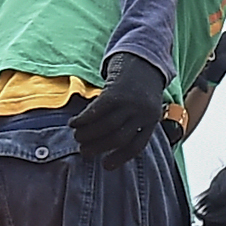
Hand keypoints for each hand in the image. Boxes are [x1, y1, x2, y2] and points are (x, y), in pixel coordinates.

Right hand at [70, 51, 173, 166]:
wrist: (143, 59)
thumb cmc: (140, 89)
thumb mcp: (144, 108)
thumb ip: (133, 124)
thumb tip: (108, 145)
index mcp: (152, 120)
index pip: (136, 145)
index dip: (120, 157)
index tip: (106, 166)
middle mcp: (142, 113)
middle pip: (118, 137)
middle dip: (99, 147)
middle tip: (84, 151)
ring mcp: (130, 102)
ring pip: (106, 126)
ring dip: (88, 134)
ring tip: (77, 137)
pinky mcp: (115, 91)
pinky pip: (97, 111)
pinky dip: (83, 119)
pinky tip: (74, 123)